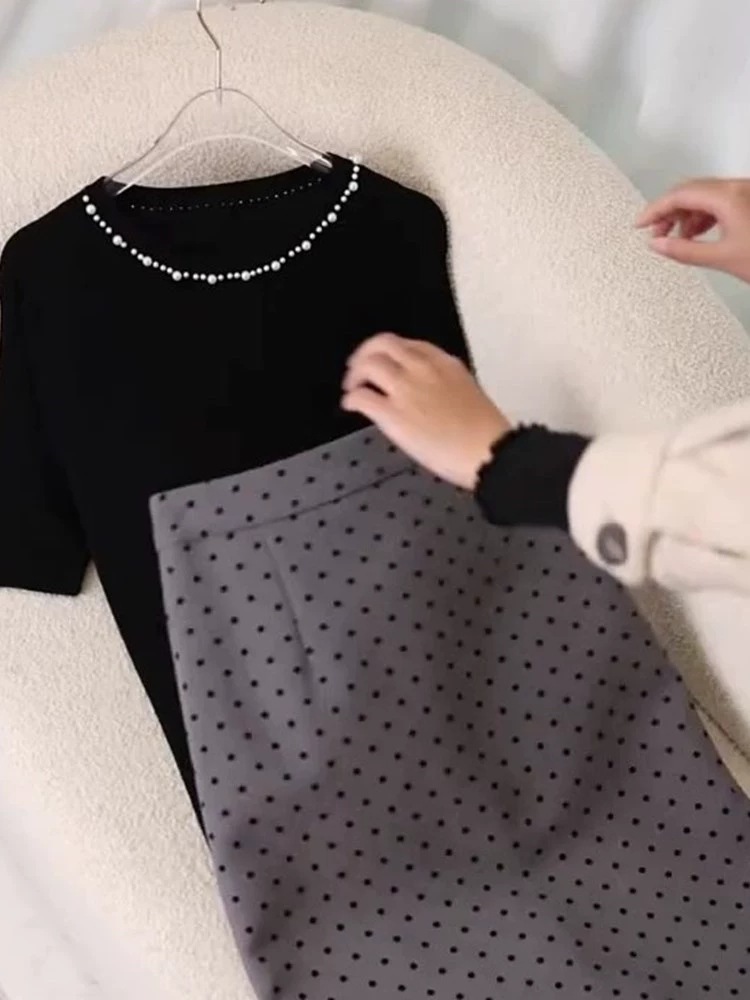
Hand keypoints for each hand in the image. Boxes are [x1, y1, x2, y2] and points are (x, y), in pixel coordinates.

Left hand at [342, 333, 511, 490]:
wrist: (488, 451)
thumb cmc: (485, 433)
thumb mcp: (467, 393)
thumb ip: (444, 386)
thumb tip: (428, 396)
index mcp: (444, 363)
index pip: (409, 344)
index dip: (390, 352)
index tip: (385, 362)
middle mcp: (422, 369)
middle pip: (382, 344)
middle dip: (365, 353)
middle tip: (358, 368)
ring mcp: (405, 389)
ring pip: (367, 364)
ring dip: (355, 374)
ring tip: (352, 386)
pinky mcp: (392, 414)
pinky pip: (361, 397)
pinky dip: (351, 399)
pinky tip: (350, 405)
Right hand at [636, 178, 749, 282]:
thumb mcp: (721, 257)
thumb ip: (685, 251)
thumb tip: (658, 245)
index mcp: (728, 196)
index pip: (679, 195)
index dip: (655, 210)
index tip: (640, 223)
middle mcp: (738, 188)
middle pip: (690, 191)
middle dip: (668, 212)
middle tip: (654, 232)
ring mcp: (744, 192)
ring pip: (703, 195)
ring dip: (685, 215)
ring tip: (676, 237)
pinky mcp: (748, 202)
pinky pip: (718, 201)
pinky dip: (702, 215)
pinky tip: (696, 233)